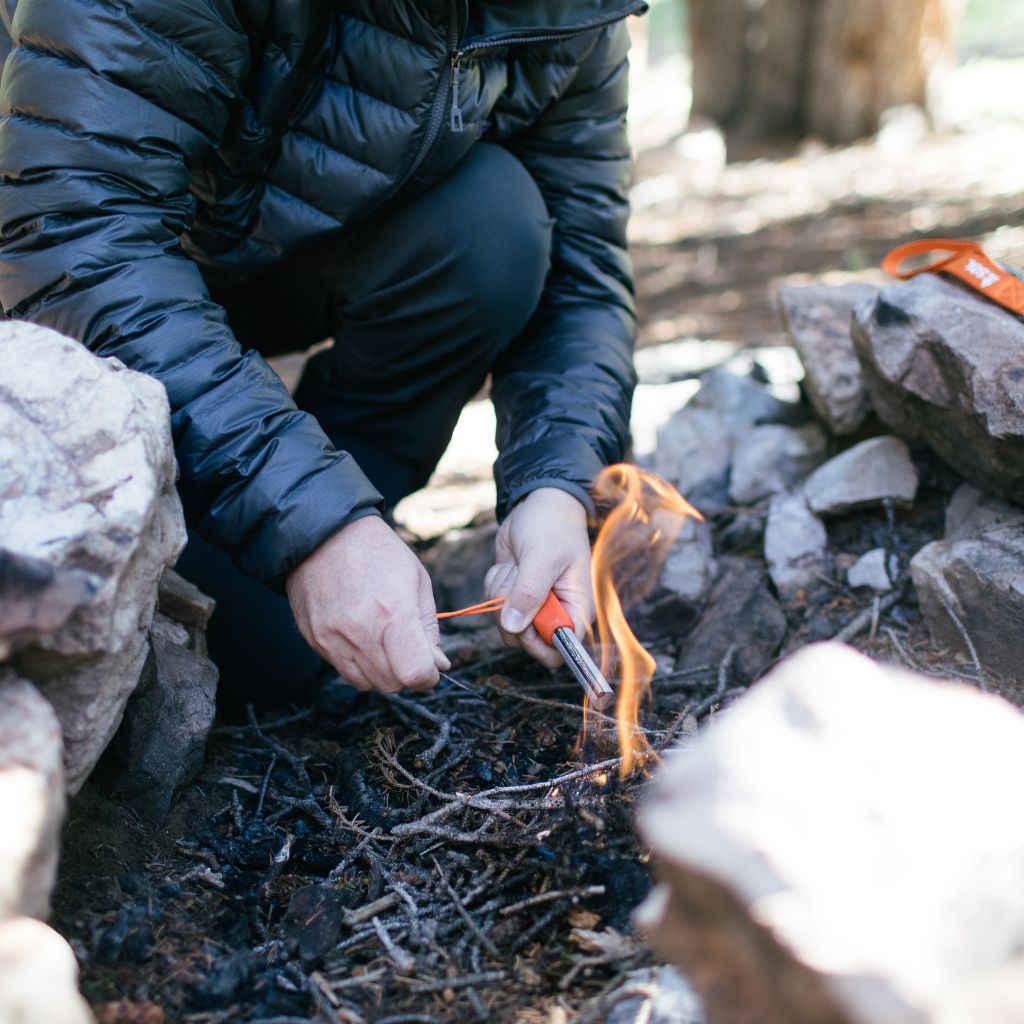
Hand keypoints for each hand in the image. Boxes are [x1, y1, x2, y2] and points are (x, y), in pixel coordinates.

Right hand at [286, 516, 448, 692]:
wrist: (323, 534)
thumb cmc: (377, 552)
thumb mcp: (417, 581)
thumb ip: (429, 628)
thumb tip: (438, 665)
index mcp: (394, 613)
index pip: (415, 674)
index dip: (429, 677)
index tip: (432, 666)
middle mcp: (361, 631)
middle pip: (392, 684)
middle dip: (407, 673)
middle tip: (409, 650)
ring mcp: (333, 638)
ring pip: (368, 684)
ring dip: (383, 672)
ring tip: (384, 642)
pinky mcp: (315, 640)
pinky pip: (344, 671)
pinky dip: (360, 665)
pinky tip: (362, 638)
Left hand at [484, 488, 594, 668]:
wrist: (536, 503)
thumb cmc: (551, 525)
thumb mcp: (542, 556)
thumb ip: (529, 592)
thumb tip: (513, 626)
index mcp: (577, 607)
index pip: (561, 648)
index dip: (538, 642)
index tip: (523, 620)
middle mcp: (557, 612)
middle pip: (528, 641)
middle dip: (513, 613)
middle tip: (515, 582)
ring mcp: (534, 606)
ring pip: (507, 625)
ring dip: (501, 596)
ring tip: (515, 567)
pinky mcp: (515, 597)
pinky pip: (496, 608)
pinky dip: (496, 585)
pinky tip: (509, 565)